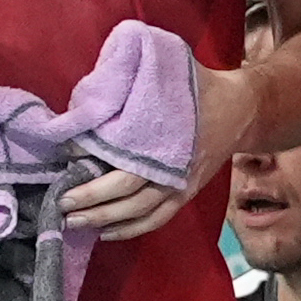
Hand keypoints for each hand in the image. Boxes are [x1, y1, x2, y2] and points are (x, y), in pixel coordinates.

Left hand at [59, 60, 235, 236]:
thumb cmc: (196, 86)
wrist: (240, 109)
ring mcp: (180, 184)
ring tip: (72, 221)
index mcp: (165, 136)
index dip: (91, 160)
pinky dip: (129, 230)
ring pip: (139, 211)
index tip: (66, 155)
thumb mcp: (167, 67)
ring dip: (104, 219)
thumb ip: (132, 72)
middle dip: (90, 199)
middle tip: (60, 200)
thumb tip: (95, 82)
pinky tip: (105, 233)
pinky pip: (155, 219)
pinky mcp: (184, 193)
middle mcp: (172, 165)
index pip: (123, 157)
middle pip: (126, 192)